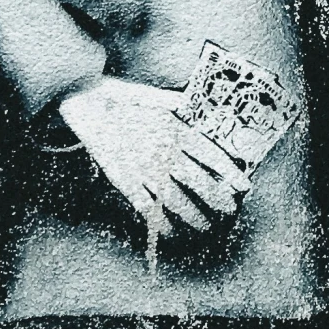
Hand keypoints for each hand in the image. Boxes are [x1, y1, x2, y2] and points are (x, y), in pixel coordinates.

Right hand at [60, 76, 250, 238]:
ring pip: (175, 199)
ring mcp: (143, 167)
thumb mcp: (150, 95)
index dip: (229, 172)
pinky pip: (145, 206)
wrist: (83, 101)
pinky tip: (169, 233)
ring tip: (205, 227)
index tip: (244, 185)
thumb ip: (173, 102)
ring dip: (193, 216)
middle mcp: (163, 151)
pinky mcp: (123, 179)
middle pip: (198, 180)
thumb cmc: (118, 98)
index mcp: (174, 130)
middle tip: (229, 210)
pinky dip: (159, 223)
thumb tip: (190, 102)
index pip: (210, 154)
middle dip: (217, 198)